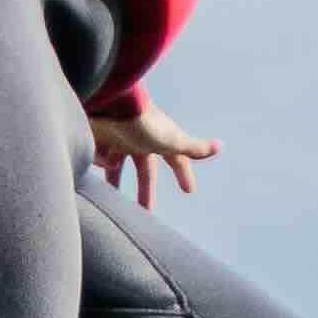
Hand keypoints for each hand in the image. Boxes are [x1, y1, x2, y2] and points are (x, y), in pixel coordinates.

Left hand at [90, 103, 219, 205]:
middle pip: (144, 171)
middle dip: (146, 191)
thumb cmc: (143, 123)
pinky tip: (103, 159)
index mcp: (159, 140)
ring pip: (117, 168)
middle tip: (146, 214)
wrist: (109, 104)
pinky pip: (99, 159)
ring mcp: (117, 139)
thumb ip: (193, 148)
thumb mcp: (171, 140)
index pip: (176, 159)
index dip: (183, 173)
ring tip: (114, 208)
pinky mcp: (97, 140)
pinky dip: (101, 162)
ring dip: (116, 185)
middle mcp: (139, 140)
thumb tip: (220, 146)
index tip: (189, 190)